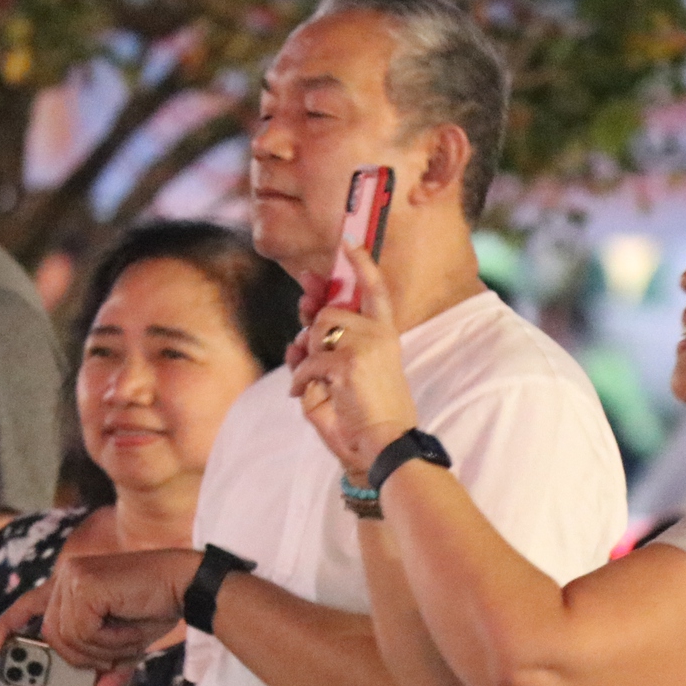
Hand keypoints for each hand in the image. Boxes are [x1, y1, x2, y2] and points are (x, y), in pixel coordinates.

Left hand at [41, 548, 203, 670]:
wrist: (187, 583)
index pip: (28, 605)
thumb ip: (106, 673)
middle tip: (114, 654)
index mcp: (70, 585)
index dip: (8, 626)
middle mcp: (66, 576)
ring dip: (101, 649)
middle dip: (83, 656)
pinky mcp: (84, 585)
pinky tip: (127, 627)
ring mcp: (73, 578)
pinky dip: (108, 640)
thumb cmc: (155, 608)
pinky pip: (81, 632)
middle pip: (52, 637)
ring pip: (66, 639)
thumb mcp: (124, 648)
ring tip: (127, 635)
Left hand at [289, 257, 417, 474]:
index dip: (362, 264)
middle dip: (312, 332)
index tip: (348, 242)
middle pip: (328, 312)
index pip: (375, 289)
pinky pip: (307, 360)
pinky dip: (300, 380)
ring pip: (316, 332)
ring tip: (315, 380)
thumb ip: (333, 338)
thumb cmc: (367, 411)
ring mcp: (365, 346)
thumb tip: (307, 308)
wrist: (383, 443)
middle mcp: (379, 335)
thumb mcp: (351, 367)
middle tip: (306, 350)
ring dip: (306, 357)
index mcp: (385, 334)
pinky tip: (306, 394)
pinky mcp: (347, 364)